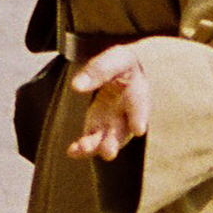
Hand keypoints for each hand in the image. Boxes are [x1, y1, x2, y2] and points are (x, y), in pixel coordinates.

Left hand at [65, 43, 150, 162]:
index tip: (138, 129)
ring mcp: (112, 124)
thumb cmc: (124, 65)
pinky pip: (91, 140)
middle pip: (122, 132)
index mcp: (137, 93)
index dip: (139, 117)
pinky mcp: (98, 127)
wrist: (126, 73)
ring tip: (82, 148)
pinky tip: (72, 151)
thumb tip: (77, 86)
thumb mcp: (116, 59)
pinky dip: (82, 148)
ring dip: (94, 146)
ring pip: (105, 140)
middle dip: (114, 142)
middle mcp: (127, 114)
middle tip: (108, 152)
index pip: (139, 105)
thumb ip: (99, 70)